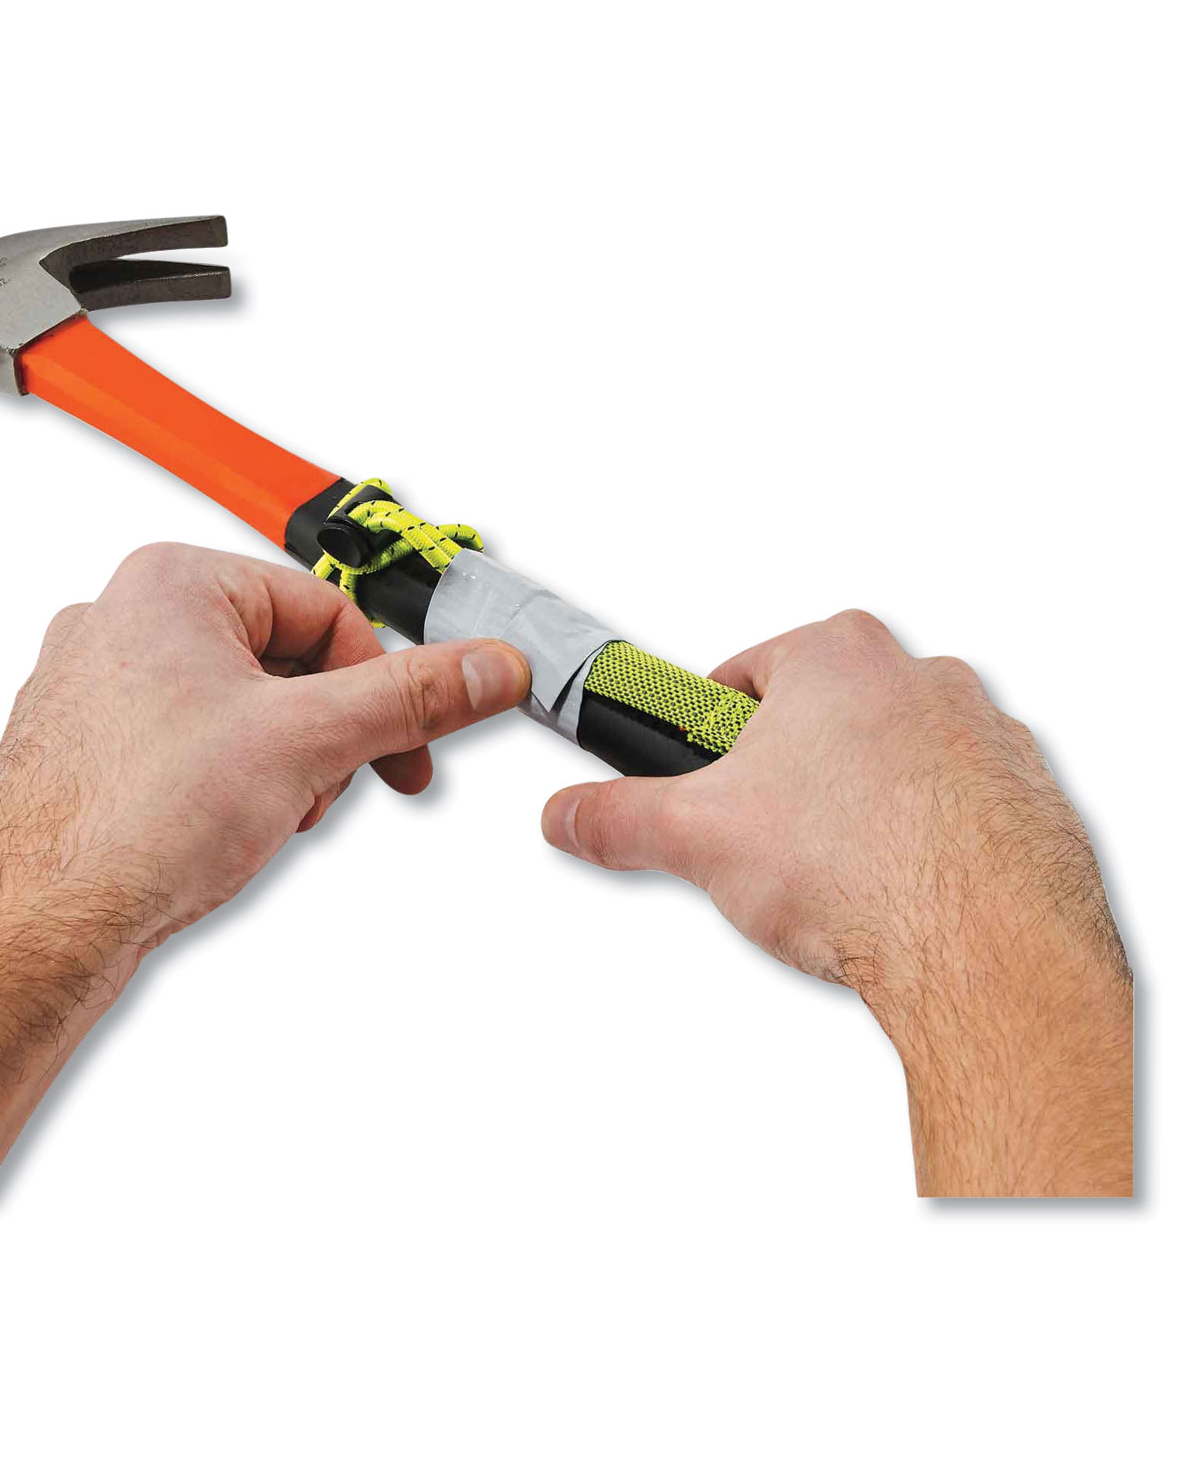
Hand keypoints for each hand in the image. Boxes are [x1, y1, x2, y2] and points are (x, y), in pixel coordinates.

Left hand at [0, 545, 528, 1193]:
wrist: (35, 927)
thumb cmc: (130, 822)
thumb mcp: (307, 744)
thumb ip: (411, 698)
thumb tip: (488, 667)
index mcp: (171, 584)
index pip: (325, 612)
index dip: (379, 685)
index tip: (408, 743)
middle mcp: (123, 621)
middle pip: (284, 662)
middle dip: (321, 736)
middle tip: (324, 790)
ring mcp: (97, 687)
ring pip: (239, 711)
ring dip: (277, 767)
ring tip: (257, 818)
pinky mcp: (88, 749)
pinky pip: (190, 751)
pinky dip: (224, 789)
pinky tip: (213, 835)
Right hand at [542, 609, 1132, 1195]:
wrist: (987, 946)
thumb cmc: (864, 867)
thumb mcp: (697, 839)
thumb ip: (618, 818)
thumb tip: (572, 814)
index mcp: (836, 655)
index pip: (746, 671)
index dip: (712, 730)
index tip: (704, 771)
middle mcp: (921, 675)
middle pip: (824, 714)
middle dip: (788, 771)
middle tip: (764, 835)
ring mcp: (986, 731)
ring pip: (893, 758)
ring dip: (860, 801)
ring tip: (834, 874)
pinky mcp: (1030, 794)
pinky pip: (957, 802)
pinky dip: (926, 836)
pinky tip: (899, 889)